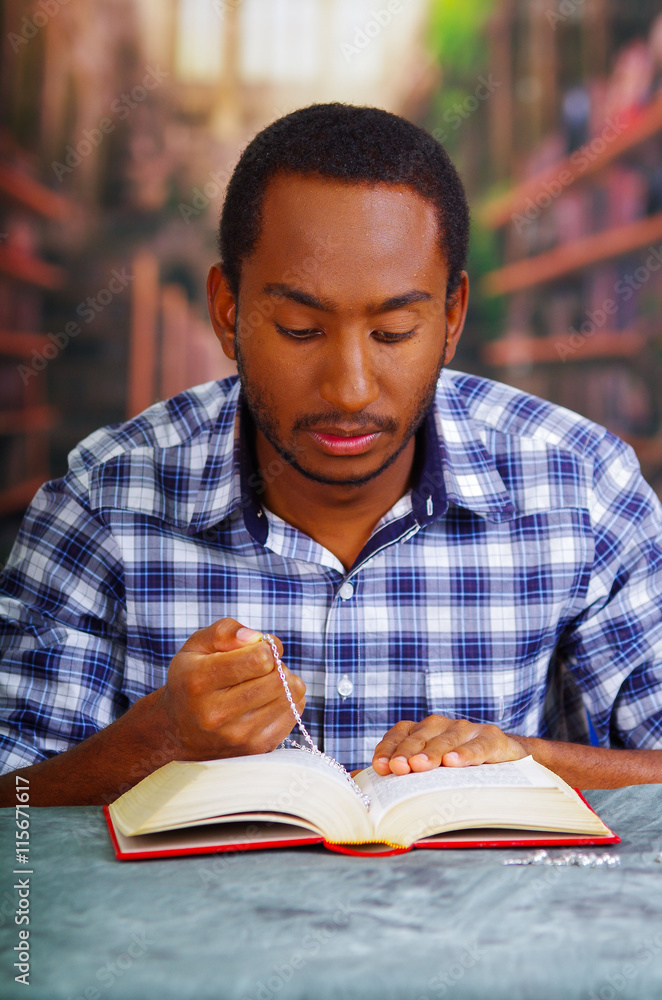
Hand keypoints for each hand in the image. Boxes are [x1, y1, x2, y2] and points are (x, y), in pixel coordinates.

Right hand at [158, 619, 305, 759]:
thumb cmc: (192, 680)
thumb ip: (224, 631)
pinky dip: (287, 700)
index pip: (258, 659)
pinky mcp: (255, 749)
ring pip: (289, 696)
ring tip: (264, 682)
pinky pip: (293, 713)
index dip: (266, 647)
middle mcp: (217, 713)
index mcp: (199, 681)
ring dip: (284, 682)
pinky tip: (267, 699)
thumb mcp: (195, 647)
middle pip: (277, 679)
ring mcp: (238, 736)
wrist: (177, 732)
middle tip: (263, 665)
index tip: (258, 648)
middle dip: (276, 664)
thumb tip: (256, 638)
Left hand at [372, 715, 526, 775]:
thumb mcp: (429, 770)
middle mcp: (442, 725)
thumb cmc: (458, 768)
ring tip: (422, 766)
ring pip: (447, 739)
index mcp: (422, 730)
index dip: (389, 749)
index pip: (399, 734)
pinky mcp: (492, 738)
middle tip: (399, 768)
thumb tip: (355, 782)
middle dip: (407, 752)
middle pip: (420, 736)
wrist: (508, 758)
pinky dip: (466, 753)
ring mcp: (467, 730)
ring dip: (433, 752)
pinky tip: (455, 763)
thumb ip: (396, 773)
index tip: (380, 767)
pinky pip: (478, 745)